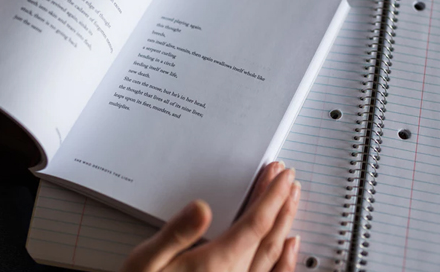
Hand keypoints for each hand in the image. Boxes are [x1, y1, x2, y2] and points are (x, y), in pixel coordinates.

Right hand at [122, 161, 301, 271]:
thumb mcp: (147, 262)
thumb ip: (175, 234)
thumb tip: (201, 208)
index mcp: (215, 264)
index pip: (255, 223)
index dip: (272, 196)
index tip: (281, 175)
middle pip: (268, 234)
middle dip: (280, 202)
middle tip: (287, 178)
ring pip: (273, 252)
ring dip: (285, 223)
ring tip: (292, 199)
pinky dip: (285, 259)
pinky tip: (290, 244)